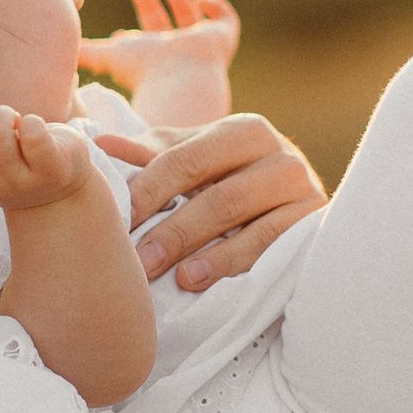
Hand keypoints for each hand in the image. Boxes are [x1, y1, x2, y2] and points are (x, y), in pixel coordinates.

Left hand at [77, 0, 240, 131]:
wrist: (182, 79)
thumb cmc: (145, 71)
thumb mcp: (110, 57)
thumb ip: (88, 55)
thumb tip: (59, 51)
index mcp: (152, 60)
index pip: (141, 48)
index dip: (132, 38)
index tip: (119, 33)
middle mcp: (175, 53)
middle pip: (163, 29)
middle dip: (150, 9)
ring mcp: (200, 46)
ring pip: (194, 24)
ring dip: (183, 6)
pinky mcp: (222, 38)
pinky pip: (227, 22)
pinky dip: (219, 9)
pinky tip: (203, 0)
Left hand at [129, 111, 325, 289]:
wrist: (292, 204)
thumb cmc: (230, 181)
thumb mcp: (194, 162)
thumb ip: (151, 155)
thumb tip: (97, 146)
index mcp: (243, 131)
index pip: (186, 158)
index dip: (148, 190)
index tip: (117, 220)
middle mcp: (280, 154)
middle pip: (218, 195)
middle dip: (174, 231)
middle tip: (137, 262)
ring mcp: (303, 190)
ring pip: (248, 222)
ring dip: (205, 253)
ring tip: (173, 277)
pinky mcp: (315, 225)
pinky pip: (274, 247)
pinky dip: (236, 265)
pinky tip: (204, 280)